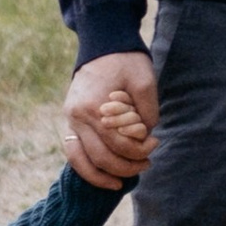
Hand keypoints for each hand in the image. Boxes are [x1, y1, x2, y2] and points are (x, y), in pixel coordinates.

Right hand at [65, 51, 155, 187]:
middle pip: (101, 156)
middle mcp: (77, 116)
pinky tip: (105, 178)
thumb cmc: (126, 61)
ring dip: (103, 175)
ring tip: (124, 180)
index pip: (118, 143)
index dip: (140, 149)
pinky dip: (88, 169)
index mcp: (93, 106)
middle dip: (127, 166)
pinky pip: (74, 153)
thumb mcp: (144, 81)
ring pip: (81, 161)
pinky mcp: (70, 121)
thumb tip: (144, 138)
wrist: (103, 44)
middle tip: (147, 163)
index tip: (155, 142)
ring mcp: (70, 119)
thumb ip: (147, 112)